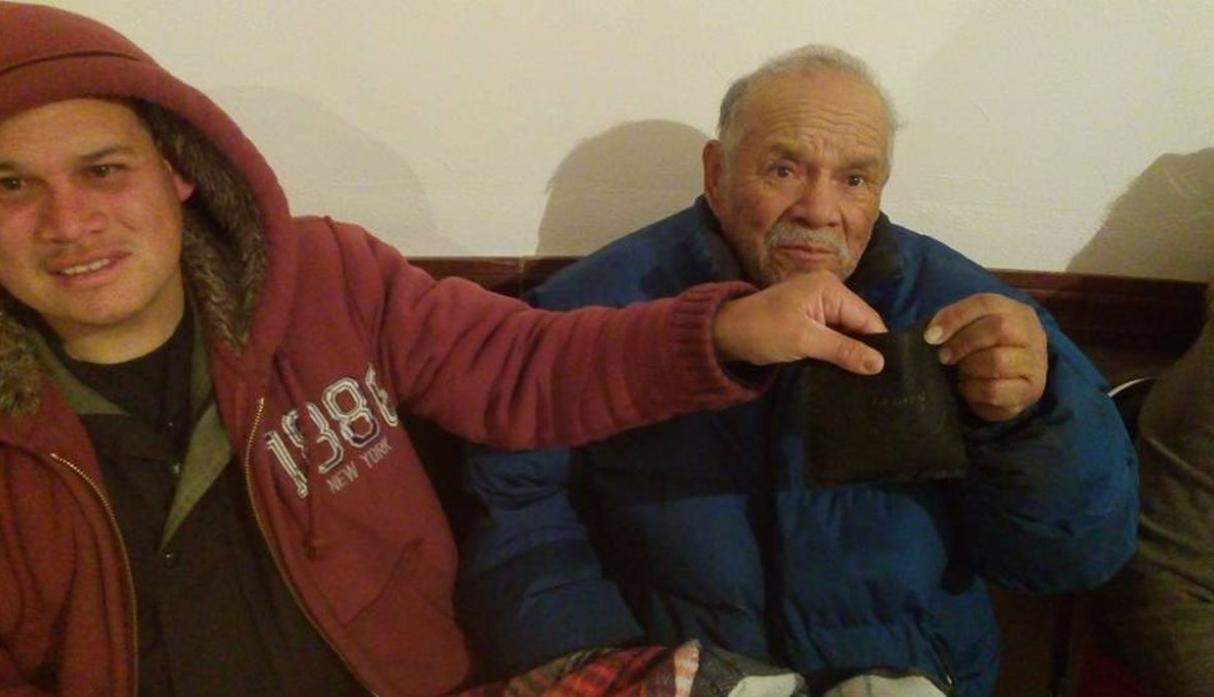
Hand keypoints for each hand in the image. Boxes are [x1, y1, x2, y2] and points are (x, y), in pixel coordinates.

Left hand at [713, 271, 886, 373]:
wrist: (725, 333)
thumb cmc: (764, 331)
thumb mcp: (805, 341)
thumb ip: (843, 350)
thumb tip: (879, 364)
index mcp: (831, 289)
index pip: (868, 318)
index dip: (878, 345)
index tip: (888, 374)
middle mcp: (829, 291)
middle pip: (860, 324)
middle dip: (865, 350)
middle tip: (878, 382)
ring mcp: (819, 304)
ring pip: (848, 331)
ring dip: (851, 353)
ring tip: (865, 380)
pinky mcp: (810, 319)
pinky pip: (833, 334)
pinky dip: (837, 350)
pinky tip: (844, 370)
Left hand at [924, 293, 1046, 421]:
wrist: (1010, 384)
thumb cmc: (984, 351)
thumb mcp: (971, 329)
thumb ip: (954, 323)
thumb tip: (932, 335)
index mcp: (1016, 311)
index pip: (985, 303)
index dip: (955, 317)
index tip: (931, 336)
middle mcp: (1032, 333)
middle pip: (998, 328)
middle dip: (962, 343)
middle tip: (944, 357)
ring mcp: (1035, 363)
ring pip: (997, 361)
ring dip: (968, 369)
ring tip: (960, 374)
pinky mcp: (1030, 391)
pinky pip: (995, 390)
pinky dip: (973, 391)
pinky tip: (967, 389)